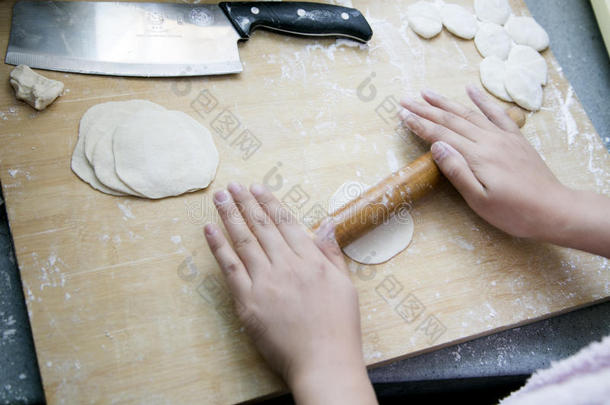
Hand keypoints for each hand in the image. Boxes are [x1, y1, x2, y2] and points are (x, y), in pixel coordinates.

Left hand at [204, 183, 377, 404]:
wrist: (323, 360)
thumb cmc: (338, 326)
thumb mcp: (345, 284)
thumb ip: (331, 252)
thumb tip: (326, 224)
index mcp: (311, 259)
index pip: (286, 222)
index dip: (269, 203)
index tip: (256, 188)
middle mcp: (286, 265)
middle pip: (261, 226)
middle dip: (245, 203)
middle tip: (232, 186)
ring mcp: (265, 282)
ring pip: (243, 241)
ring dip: (229, 216)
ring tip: (219, 197)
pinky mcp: (248, 302)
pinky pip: (230, 268)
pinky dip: (218, 246)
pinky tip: (209, 229)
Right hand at [399, 86, 569, 240]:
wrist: (553, 209)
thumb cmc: (513, 212)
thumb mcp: (479, 200)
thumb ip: (457, 171)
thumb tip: (436, 145)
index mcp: (477, 156)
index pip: (440, 134)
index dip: (419, 124)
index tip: (402, 115)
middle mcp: (488, 140)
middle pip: (451, 120)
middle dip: (425, 109)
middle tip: (405, 100)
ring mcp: (503, 137)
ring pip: (469, 113)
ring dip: (446, 102)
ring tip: (427, 93)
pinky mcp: (515, 138)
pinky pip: (496, 113)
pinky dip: (482, 100)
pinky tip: (470, 89)